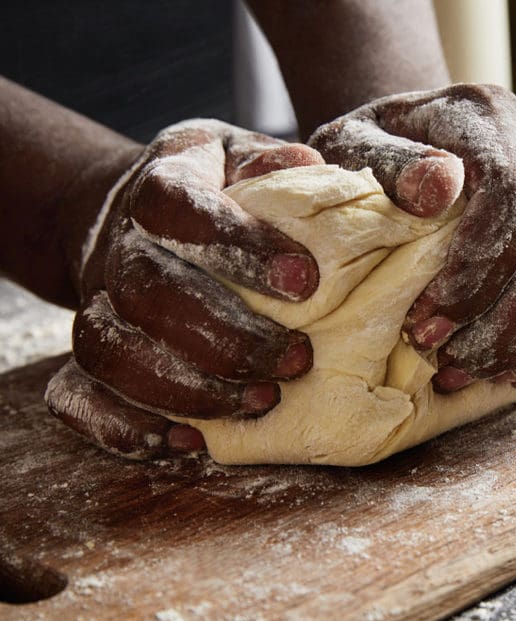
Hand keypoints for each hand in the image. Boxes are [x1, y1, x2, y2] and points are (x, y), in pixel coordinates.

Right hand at [45, 120, 324, 458]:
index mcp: (161, 182)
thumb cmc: (218, 188)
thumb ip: (276, 163)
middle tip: (297, 359)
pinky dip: (124, 427)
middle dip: (228, 336)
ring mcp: (95, 300)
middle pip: (148, 292)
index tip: (305, 279)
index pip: (178, 205)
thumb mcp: (247, 156)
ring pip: (113, 352)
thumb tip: (309, 167)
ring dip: (189, 388)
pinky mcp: (83, 353)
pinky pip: (78, 396)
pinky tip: (189, 441)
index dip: (237, 243)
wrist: (134, 215)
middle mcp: (117, 243)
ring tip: (261, 401)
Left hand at [309, 84, 515, 391]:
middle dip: (511, 325)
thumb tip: (436, 189)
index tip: (427, 325)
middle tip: (452, 362)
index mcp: (492, 115)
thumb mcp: (353, 149)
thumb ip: (388, 167)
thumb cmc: (375, 158)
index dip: (477, 276)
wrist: (416, 140)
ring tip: (489, 375)